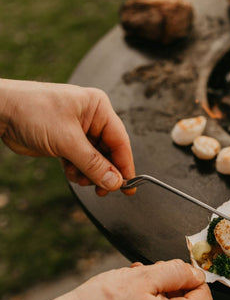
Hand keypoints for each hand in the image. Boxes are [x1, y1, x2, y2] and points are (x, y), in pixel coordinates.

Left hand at [0, 78, 134, 194]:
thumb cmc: (32, 111)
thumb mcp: (67, 140)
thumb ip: (93, 164)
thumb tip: (115, 182)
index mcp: (98, 108)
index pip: (120, 140)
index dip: (125, 165)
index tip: (128, 185)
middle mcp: (92, 119)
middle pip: (109, 152)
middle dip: (105, 172)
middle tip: (104, 190)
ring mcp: (80, 131)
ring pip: (95, 160)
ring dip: (89, 173)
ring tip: (79, 178)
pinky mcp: (67, 142)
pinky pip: (81, 162)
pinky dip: (78, 171)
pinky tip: (71, 173)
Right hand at [0, 260, 212, 299]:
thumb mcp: (142, 277)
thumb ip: (176, 271)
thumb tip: (196, 273)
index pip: (204, 299)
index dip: (191, 278)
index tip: (174, 270)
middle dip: (173, 286)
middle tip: (149, 276)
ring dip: (159, 294)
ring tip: (135, 287)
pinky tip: (130, 299)